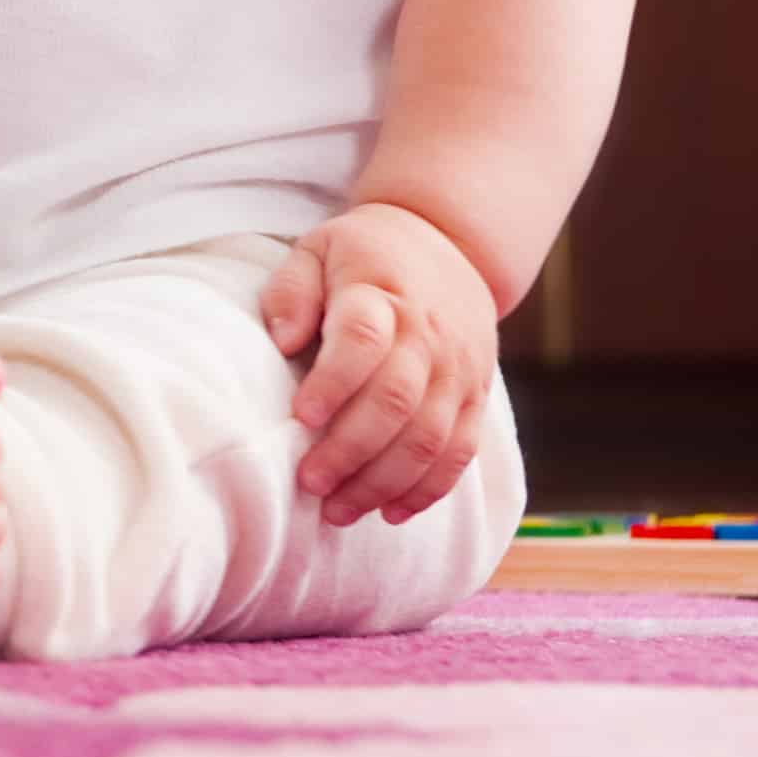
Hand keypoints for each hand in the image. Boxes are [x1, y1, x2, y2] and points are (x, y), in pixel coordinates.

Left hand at [260, 203, 497, 526]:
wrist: (448, 244)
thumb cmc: (362, 255)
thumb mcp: (317, 250)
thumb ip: (293, 291)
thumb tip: (282, 339)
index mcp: (382, 293)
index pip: (362, 339)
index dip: (333, 381)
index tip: (299, 416)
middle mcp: (428, 336)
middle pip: (397, 399)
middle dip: (352, 449)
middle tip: (310, 482)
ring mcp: (458, 370)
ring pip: (430, 436)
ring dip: (385, 481)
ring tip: (338, 511)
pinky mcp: (475, 395)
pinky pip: (460, 451)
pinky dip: (430, 488)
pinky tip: (392, 513)